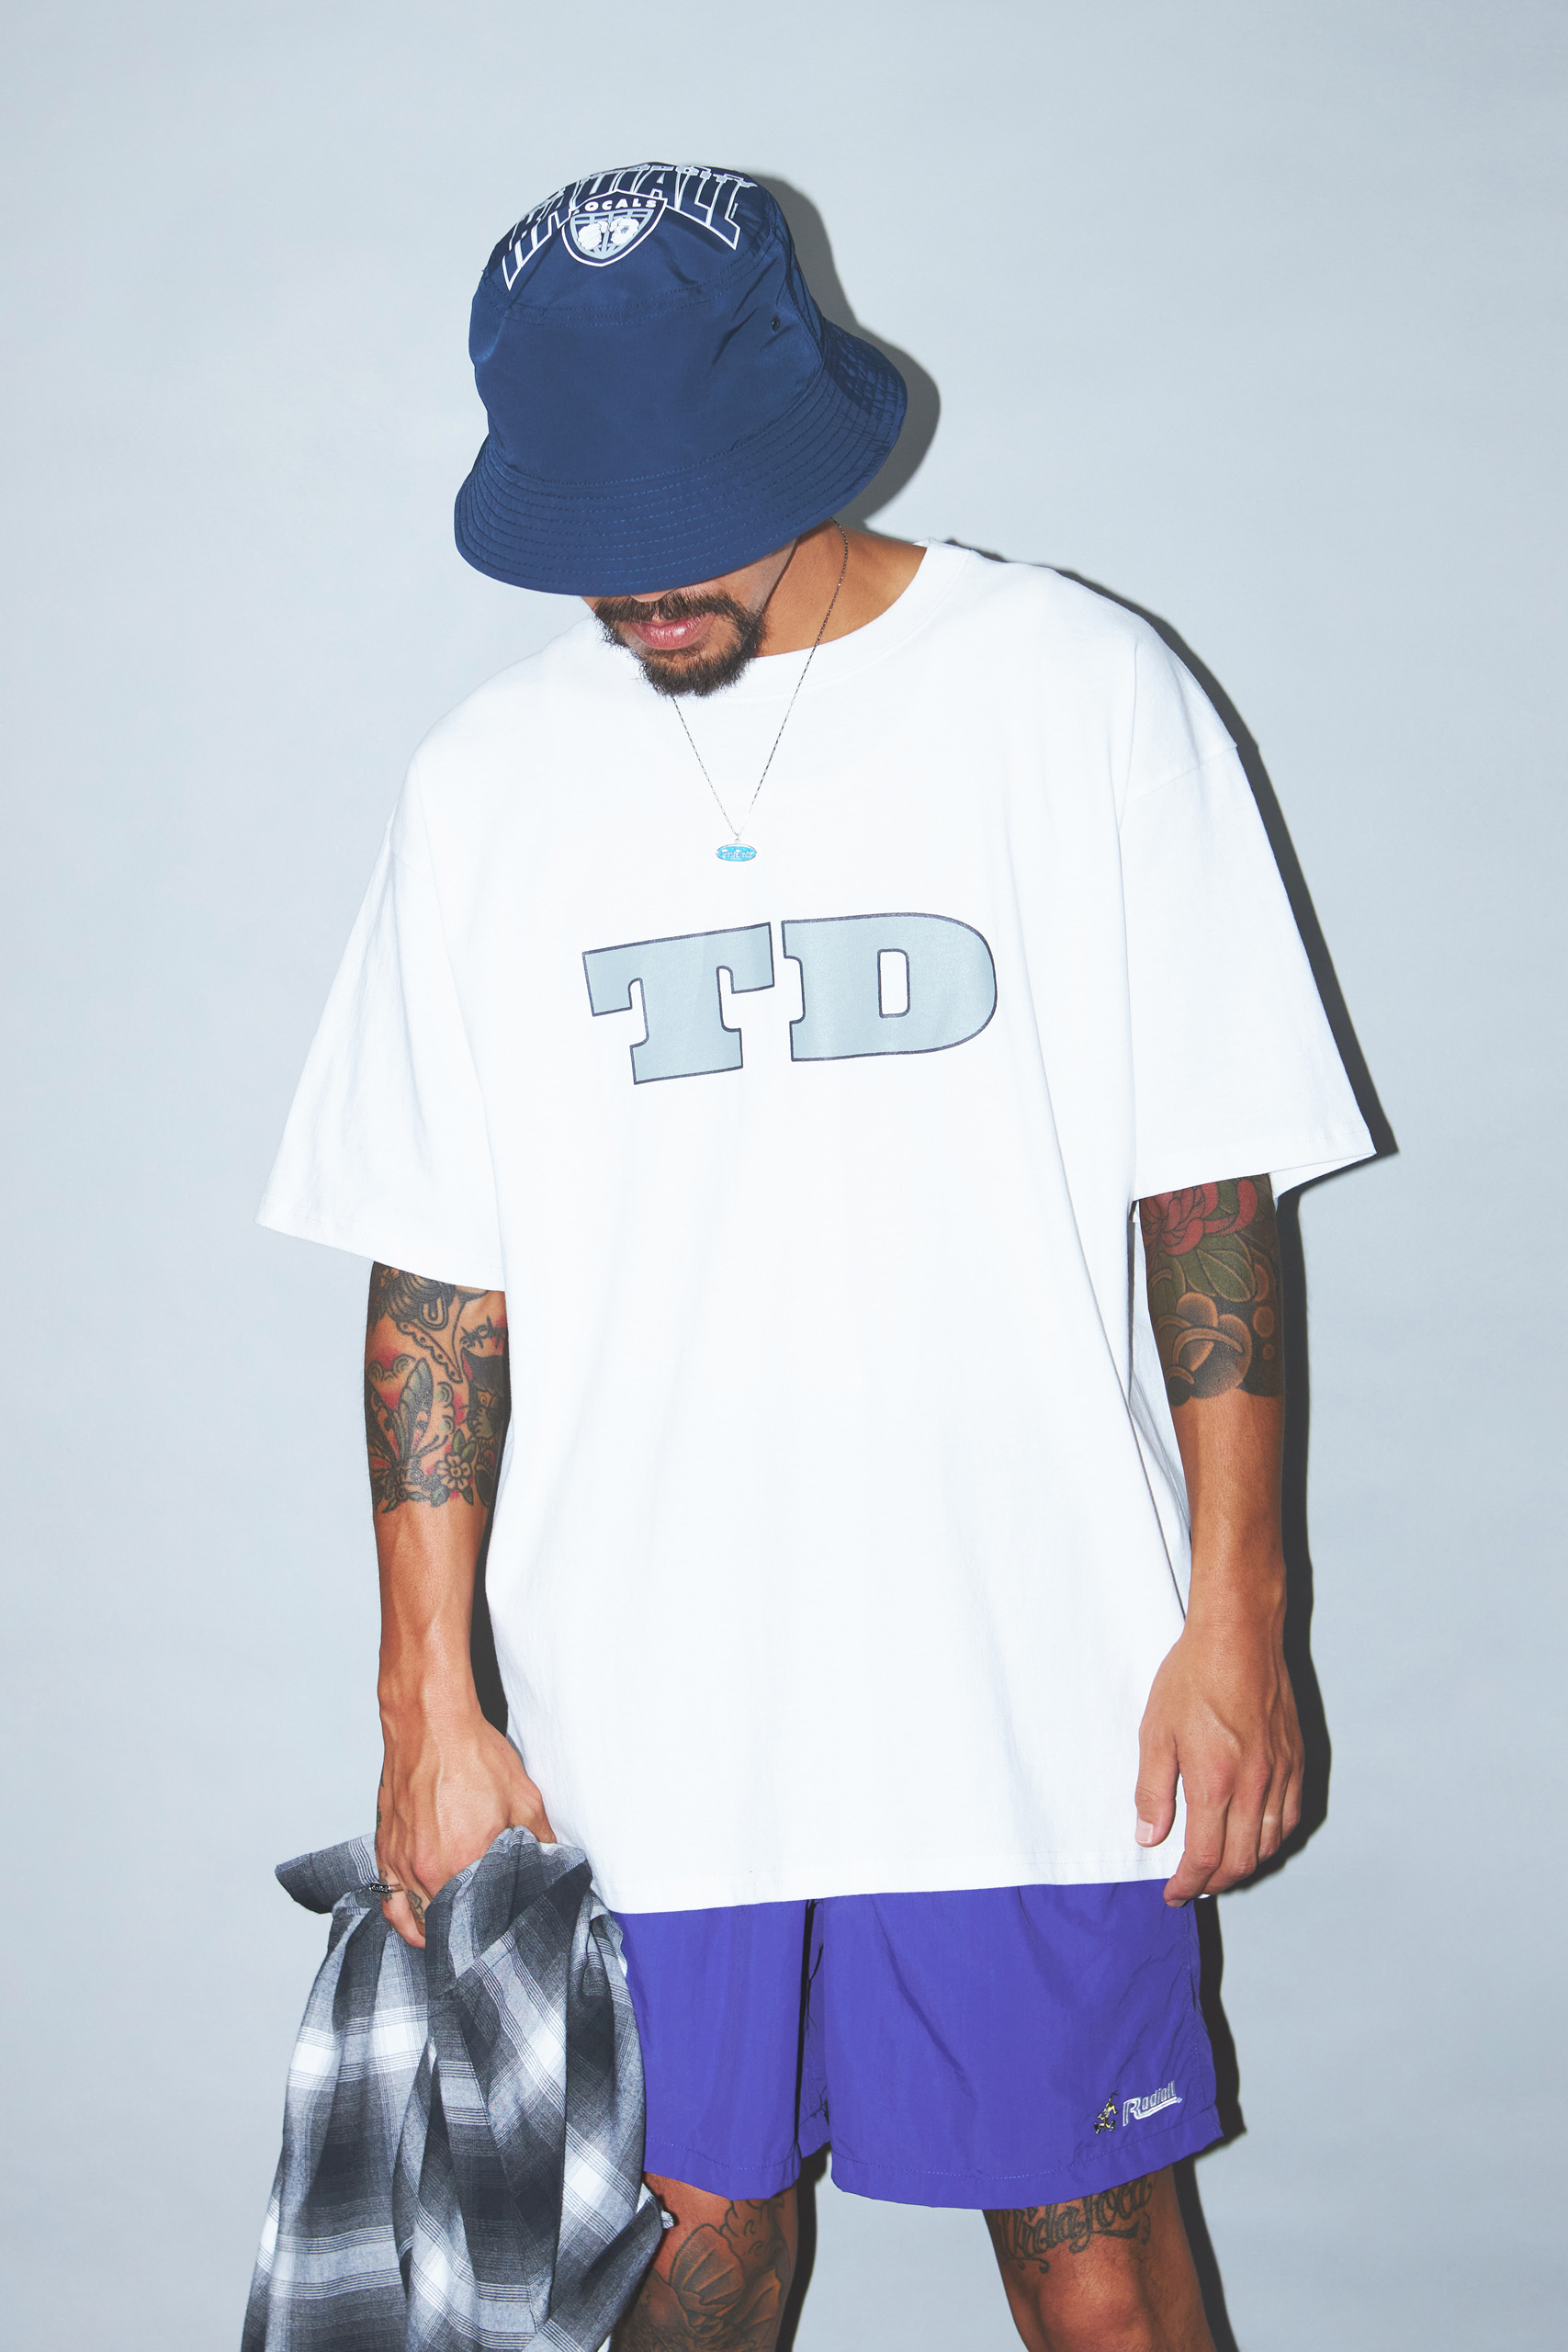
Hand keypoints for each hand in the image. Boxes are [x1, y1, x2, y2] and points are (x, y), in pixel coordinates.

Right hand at [375, 1703, 554, 1949]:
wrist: (430, 1723)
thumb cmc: (472, 1755)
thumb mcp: (524, 1797)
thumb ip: (540, 1839)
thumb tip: (553, 1863)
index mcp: (465, 1862)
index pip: (484, 1916)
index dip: (498, 1925)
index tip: (509, 1930)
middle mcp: (428, 1870)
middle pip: (448, 1924)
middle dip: (469, 1931)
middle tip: (486, 1934)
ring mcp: (402, 1863)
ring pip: (416, 1920)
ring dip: (436, 1930)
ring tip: (456, 1936)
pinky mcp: (385, 1850)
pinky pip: (389, 1900)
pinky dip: (403, 1918)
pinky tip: (418, 1924)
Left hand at [1134, 1577, 1302, 1903]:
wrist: (1239, 1634)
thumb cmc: (1193, 1676)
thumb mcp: (1156, 1731)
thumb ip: (1152, 1789)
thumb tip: (1150, 1836)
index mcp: (1216, 1782)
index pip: (1205, 1858)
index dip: (1188, 1884)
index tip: (1173, 1893)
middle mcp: (1255, 1786)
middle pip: (1241, 1861)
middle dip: (1215, 1883)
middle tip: (1193, 1885)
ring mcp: (1281, 1773)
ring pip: (1270, 1844)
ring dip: (1245, 1866)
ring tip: (1220, 1868)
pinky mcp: (1296, 1759)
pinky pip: (1291, 1817)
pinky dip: (1273, 1839)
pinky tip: (1256, 1837)